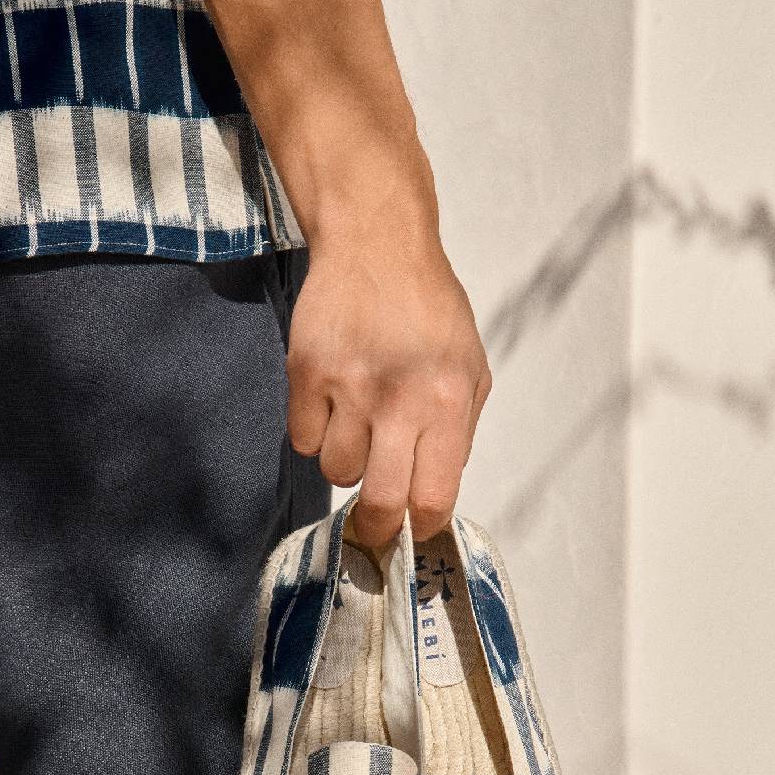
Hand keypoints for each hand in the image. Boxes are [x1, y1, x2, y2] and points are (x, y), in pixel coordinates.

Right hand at [285, 235, 491, 547]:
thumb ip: (459, 432)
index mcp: (447, 403)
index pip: (433, 498)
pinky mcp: (305, 374)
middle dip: (377, 528)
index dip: (421, 527)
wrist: (376, 243)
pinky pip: (304, 440)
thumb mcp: (471, 368)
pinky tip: (332, 401)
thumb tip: (435, 489)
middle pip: (380, 503)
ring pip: (337, 473)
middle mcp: (397, 401)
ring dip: (347, 464)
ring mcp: (347, 388)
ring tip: (358, 428)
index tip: (413, 531)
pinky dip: (316, 432)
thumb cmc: (429, 309)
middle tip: (374, 525)